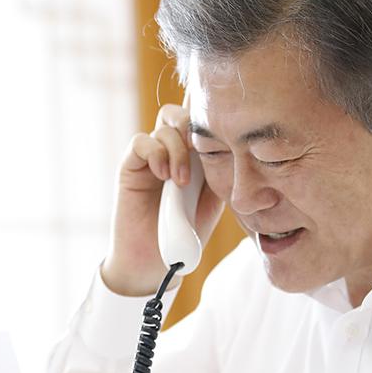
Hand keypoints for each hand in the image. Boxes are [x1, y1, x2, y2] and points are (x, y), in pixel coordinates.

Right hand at [101, 94, 224, 295]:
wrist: (158, 261)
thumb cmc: (189, 232)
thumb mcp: (216, 198)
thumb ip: (223, 169)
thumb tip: (241, 144)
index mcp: (195, 155)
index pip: (201, 120)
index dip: (212, 118)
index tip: (227, 130)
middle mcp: (172, 149)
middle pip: (181, 111)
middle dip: (194, 125)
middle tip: (202, 151)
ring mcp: (151, 156)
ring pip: (165, 124)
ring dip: (178, 149)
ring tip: (181, 181)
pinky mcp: (130, 166)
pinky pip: (141, 142)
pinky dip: (155, 153)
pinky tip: (164, 176)